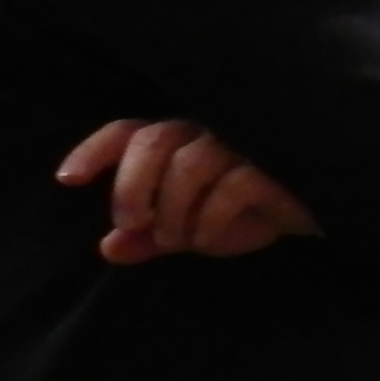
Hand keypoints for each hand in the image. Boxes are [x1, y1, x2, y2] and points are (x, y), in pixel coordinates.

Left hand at [57, 119, 321, 264]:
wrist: (312, 216)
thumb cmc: (247, 213)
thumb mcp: (189, 230)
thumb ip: (149, 238)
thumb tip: (109, 249)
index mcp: (179, 140)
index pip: (128, 131)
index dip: (94, 151)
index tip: (67, 181)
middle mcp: (205, 133)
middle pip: (154, 140)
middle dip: (132, 185)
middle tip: (131, 222)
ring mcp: (242, 146)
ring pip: (189, 162)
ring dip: (172, 208)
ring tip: (175, 239)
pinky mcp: (274, 169)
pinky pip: (232, 185)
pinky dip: (210, 218)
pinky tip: (205, 240)